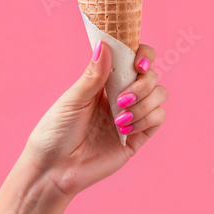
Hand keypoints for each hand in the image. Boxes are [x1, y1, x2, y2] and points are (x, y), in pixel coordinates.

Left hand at [23, 42, 166, 196]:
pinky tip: (124, 129)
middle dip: (142, 85)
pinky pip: (158, 119)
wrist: (54, 168)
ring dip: (144, 104)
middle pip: (151, 76)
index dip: (143, 56)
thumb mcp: (74, 99)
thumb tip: (104, 44)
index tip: (138, 64)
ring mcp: (132, 115)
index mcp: (105, 82)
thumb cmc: (56, 131)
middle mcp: (122, 95)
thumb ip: (94, 74)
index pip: (134, 59)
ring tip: (119, 119)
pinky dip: (146, 119)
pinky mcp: (138, 137)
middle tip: (121, 99)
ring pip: (159, 95)